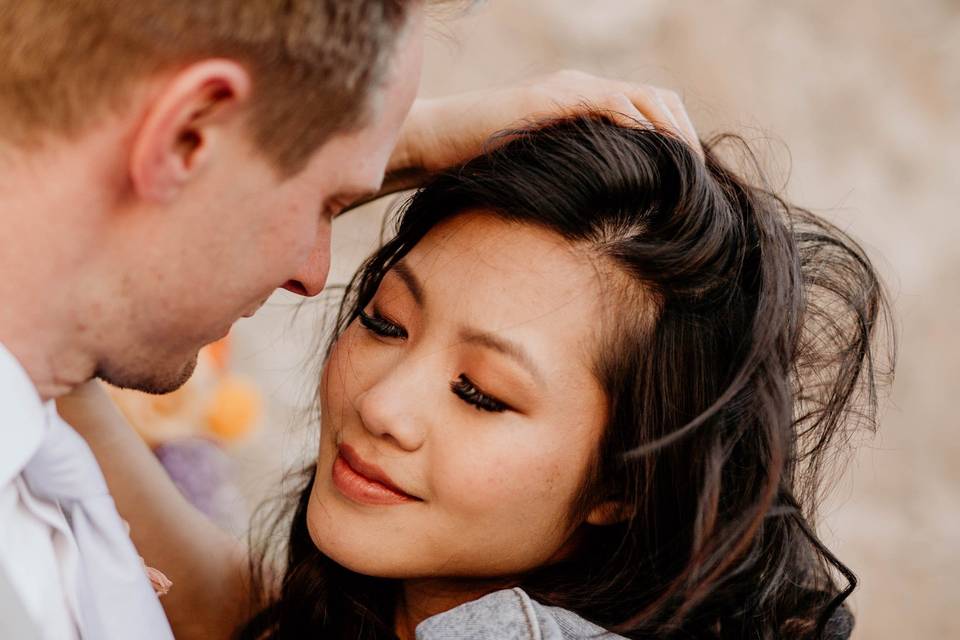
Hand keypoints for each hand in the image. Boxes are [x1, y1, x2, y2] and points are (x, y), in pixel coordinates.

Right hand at [389, 69, 700, 178]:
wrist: (430, 143)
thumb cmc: (476, 166)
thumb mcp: (538, 174)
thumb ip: (572, 181)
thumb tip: (603, 219)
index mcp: (582, 105)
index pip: (647, 110)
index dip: (676, 140)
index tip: (693, 180)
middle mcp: (581, 88)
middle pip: (658, 98)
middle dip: (687, 134)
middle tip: (703, 179)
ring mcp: (567, 89)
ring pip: (644, 97)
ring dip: (674, 132)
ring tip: (689, 171)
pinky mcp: (551, 99)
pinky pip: (610, 104)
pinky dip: (639, 127)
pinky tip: (653, 157)